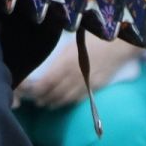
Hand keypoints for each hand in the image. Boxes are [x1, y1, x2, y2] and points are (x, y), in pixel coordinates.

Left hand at [17, 34, 135, 108]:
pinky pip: (78, 98)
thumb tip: (45, 71)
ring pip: (66, 98)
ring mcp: (85, 83)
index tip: (29, 91)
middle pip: (55, 92)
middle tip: (34, 101)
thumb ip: (58, 60)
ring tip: (45, 104)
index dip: (37, 89)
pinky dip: (68, 103)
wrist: (117, 46)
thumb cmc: (91, 41)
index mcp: (66, 63)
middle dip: (43, 98)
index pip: (47, 81)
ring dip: (54, 102)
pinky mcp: (94, 87)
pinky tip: (61, 103)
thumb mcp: (71, 46)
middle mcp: (74, 75)